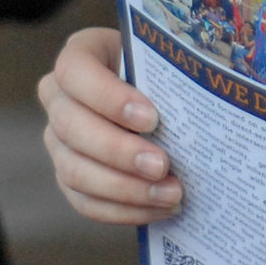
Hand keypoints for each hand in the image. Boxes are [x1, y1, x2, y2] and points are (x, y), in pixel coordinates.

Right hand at [37, 26, 184, 223]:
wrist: (158, 95)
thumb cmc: (164, 70)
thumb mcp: (166, 59)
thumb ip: (173, 71)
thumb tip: (207, 93)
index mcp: (80, 54)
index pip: (75, 71)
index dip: (108, 97)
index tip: (152, 118)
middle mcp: (58, 97)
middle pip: (71, 127)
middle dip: (119, 151)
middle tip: (162, 165)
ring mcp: (59, 140)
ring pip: (75, 171)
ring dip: (126, 189)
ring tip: (171, 193)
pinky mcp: (69, 175)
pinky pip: (86, 202)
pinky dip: (124, 210)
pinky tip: (160, 208)